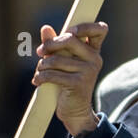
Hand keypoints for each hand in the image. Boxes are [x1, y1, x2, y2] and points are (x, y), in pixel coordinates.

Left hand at [33, 22, 106, 137]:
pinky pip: (52, 74)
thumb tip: (45, 28)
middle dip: (50, 45)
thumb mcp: (63, 62)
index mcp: (93, 51)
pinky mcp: (78, 83)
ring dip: (42, 66)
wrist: (75, 111)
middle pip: (70, 39)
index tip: (69, 31)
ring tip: (40, 72)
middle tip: (40, 52)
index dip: (84, 26)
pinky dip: (40, 77)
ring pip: (56, 59)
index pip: (99, 29)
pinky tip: (38, 82)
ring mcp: (88, 71)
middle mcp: (95, 59)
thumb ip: (55, 45)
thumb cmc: (68, 84)